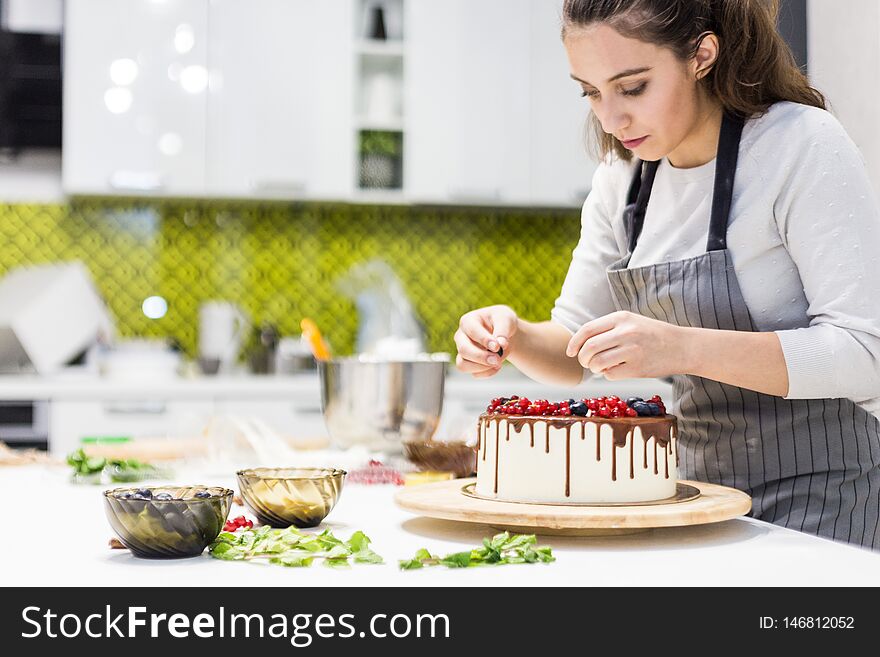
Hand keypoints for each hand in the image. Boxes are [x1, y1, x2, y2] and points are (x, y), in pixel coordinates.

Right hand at [454, 305, 518, 378]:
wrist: (503, 332)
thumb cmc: (501, 321)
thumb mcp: (506, 319)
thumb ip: (503, 330)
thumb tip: (501, 344)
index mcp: (468, 321)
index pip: (471, 331)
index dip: (484, 340)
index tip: (497, 346)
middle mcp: (461, 337)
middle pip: (463, 350)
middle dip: (481, 357)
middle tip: (497, 359)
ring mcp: (463, 351)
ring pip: (463, 365)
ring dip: (482, 367)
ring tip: (498, 363)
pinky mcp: (468, 363)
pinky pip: (474, 373)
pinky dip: (487, 373)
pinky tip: (497, 366)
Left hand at [565, 311, 686, 379]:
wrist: (682, 347)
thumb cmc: (652, 335)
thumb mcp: (631, 322)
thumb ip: (607, 329)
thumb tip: (579, 344)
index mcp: (621, 317)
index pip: (587, 330)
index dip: (574, 343)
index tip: (570, 352)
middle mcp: (625, 332)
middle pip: (589, 348)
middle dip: (582, 358)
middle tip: (586, 362)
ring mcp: (632, 350)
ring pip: (597, 363)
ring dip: (594, 368)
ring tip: (601, 367)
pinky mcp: (637, 368)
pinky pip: (610, 375)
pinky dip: (608, 375)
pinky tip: (617, 370)